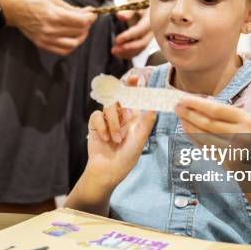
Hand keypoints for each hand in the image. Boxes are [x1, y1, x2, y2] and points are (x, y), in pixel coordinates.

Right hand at [3, 0, 95, 55]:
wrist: (13, 9)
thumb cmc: (32, 0)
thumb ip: (71, 8)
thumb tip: (86, 13)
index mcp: (54, 16)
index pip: (81, 22)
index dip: (90, 18)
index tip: (92, 14)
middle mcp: (51, 30)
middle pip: (79, 32)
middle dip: (87, 25)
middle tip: (86, 19)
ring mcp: (46, 39)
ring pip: (73, 44)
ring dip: (81, 37)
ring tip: (80, 29)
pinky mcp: (43, 45)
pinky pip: (63, 51)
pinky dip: (71, 46)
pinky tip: (72, 38)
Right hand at [85, 75, 155, 189]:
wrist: (107, 172)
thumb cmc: (125, 159)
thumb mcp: (139, 141)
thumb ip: (146, 123)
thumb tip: (154, 106)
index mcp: (134, 119)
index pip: (136, 99)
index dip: (137, 87)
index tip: (140, 77)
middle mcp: (122, 116)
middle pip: (121, 94)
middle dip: (126, 86)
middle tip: (132, 80)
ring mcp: (108, 119)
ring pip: (109, 106)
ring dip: (114, 123)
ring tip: (116, 139)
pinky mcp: (96, 124)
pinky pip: (97, 115)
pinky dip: (102, 126)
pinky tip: (105, 138)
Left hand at [112, 0, 152, 58]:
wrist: (147, 0)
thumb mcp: (134, 1)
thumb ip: (127, 10)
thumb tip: (120, 16)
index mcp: (151, 18)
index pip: (140, 30)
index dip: (129, 36)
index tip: (117, 39)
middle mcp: (153, 29)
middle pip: (142, 42)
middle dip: (128, 48)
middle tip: (114, 49)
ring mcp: (150, 35)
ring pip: (141, 48)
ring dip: (127, 52)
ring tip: (114, 51)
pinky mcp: (146, 39)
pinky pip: (139, 49)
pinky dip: (129, 53)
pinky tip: (119, 53)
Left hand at [174, 96, 250, 151]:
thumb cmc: (248, 135)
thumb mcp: (242, 120)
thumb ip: (223, 112)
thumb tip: (195, 102)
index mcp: (244, 119)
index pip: (216, 109)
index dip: (197, 104)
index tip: (183, 98)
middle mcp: (240, 134)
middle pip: (207, 123)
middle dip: (189, 114)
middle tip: (176, 107)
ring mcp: (232, 150)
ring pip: (203, 136)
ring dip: (188, 125)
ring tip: (180, 117)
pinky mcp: (225, 161)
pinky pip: (204, 147)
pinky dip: (193, 137)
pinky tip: (187, 129)